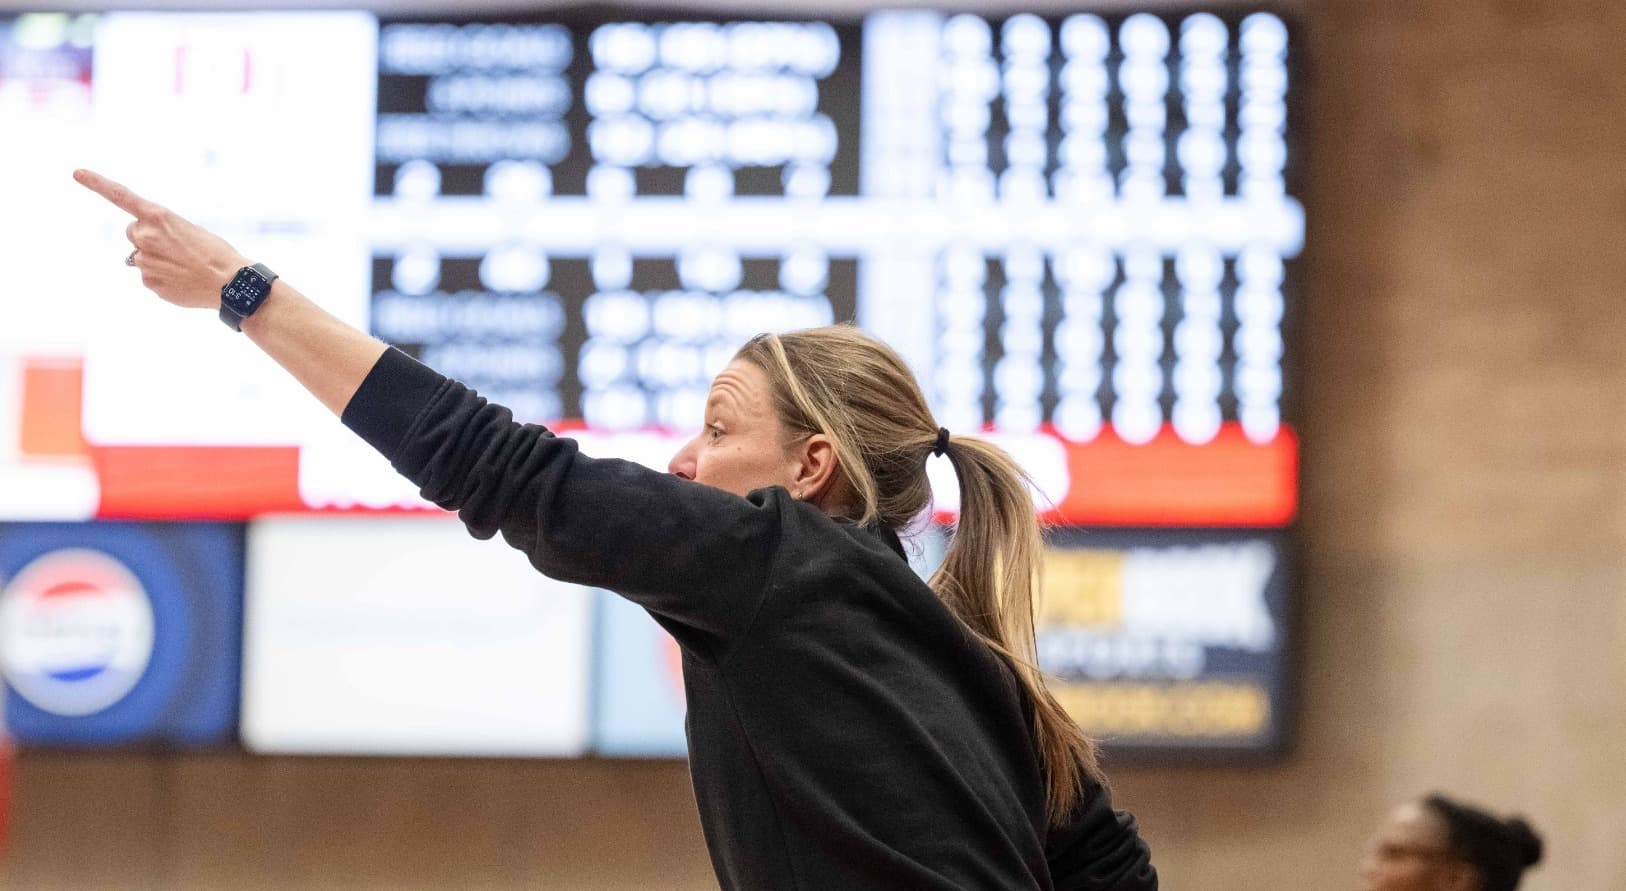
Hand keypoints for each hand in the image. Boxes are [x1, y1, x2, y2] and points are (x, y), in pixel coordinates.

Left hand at [74, 168, 250, 309]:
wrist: (230, 283)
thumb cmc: (215, 253)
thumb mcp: (189, 231)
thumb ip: (159, 235)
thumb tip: (137, 258)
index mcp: (158, 216)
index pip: (120, 196)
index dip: (97, 183)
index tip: (77, 173)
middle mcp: (145, 236)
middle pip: (133, 232)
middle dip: (147, 237)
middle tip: (176, 247)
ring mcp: (144, 260)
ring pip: (141, 257)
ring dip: (157, 259)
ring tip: (185, 266)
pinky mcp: (148, 282)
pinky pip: (149, 277)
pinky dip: (163, 278)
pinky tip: (183, 280)